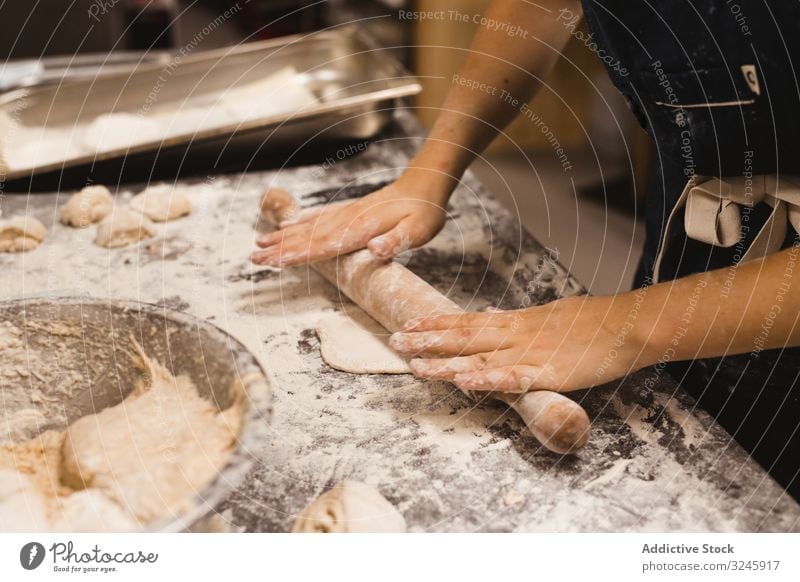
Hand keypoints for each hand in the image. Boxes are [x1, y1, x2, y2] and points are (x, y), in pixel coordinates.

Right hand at [251, 172, 451, 266]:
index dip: (297, 255)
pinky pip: (318, 218)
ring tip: (258, 246)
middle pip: (307, 238)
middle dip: (279, 250)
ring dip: (282, 238)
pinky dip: (300, 223)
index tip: (274, 262)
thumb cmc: (424, 211)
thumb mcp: (418, 230)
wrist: (425, 184)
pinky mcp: (349, 212)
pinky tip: (286, 225)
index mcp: (361, 229)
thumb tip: (375, 251)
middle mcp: (348, 221)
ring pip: (307, 228)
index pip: (323, 246)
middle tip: (253, 260)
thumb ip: (396, 241)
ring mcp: (346, 215)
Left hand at [389, 295, 652, 392]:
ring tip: (413, 364)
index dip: (436, 323)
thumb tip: (493, 313)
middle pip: (463, 337)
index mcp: (516, 321)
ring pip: (480, 358)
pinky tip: (465, 383)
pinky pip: (513, 378)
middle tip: (393, 340)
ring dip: (444, 362)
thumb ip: (517, 318)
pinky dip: (488, 381)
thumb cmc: (590, 322)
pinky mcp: (549, 373)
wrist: (627, 326)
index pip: (468, 320)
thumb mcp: (548, 314)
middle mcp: (516, 335)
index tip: (408, 322)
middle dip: (427, 340)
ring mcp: (530, 354)